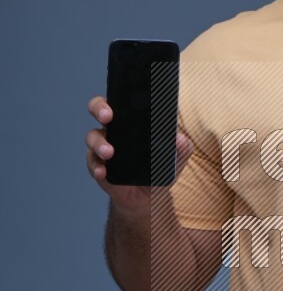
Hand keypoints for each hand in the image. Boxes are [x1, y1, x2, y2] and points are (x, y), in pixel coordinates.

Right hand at [85, 95, 193, 211]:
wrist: (150, 196)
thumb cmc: (160, 168)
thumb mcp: (176, 158)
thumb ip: (182, 147)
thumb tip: (180, 139)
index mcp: (131, 120)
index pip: (122, 99)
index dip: (119, 93)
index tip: (124, 94)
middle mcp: (114, 129)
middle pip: (98, 109)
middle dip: (100, 108)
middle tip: (108, 116)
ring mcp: (104, 146)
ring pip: (93, 136)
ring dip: (99, 143)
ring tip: (109, 153)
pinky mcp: (98, 166)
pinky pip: (92, 163)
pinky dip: (96, 167)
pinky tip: (102, 172)